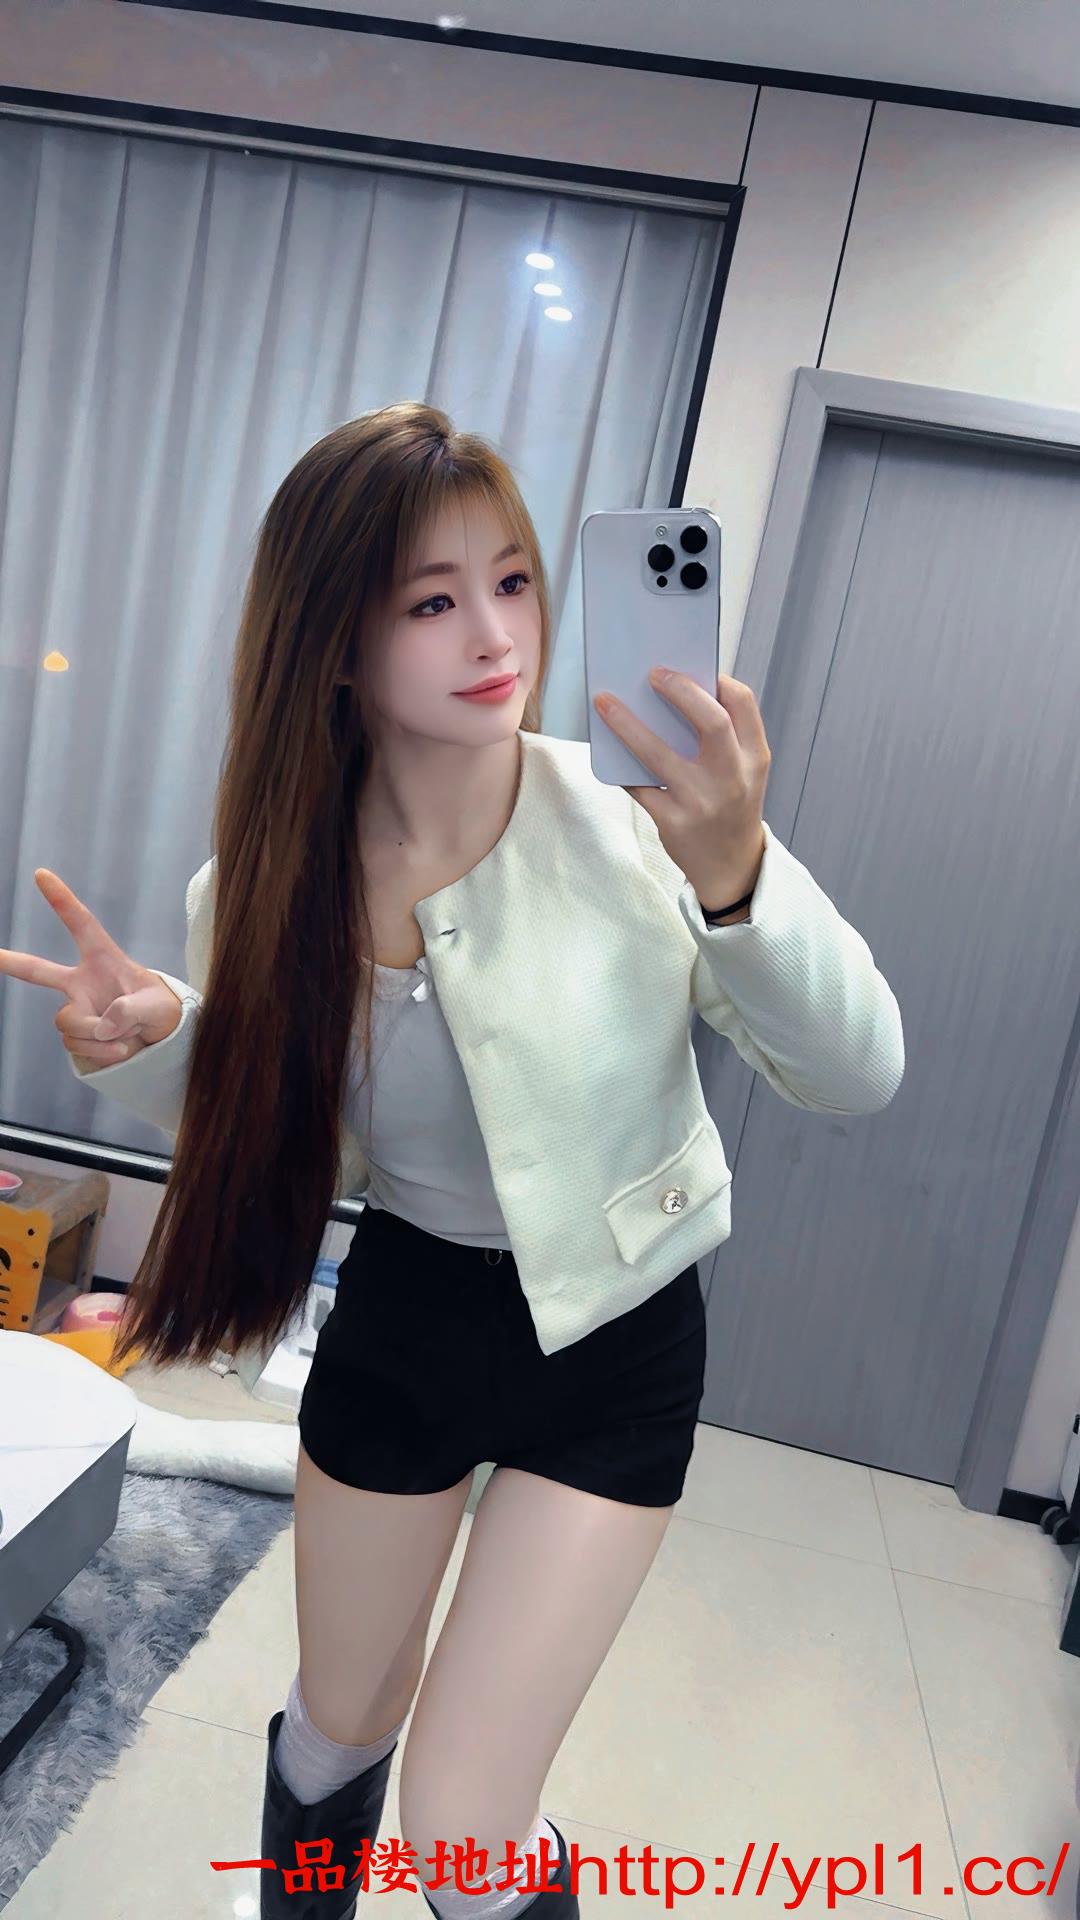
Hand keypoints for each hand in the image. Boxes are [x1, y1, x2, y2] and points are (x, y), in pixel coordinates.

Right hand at [0, 869, 183, 1071]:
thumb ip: (130, 1011)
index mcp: (104, 960)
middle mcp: (82, 983)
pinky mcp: (76, 1034)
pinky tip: (121, 1049)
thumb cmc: (162, 1011)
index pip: (82, 925)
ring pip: (68, 1023)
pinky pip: (76, 1045)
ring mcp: (77, 1009)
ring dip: (100, 1037)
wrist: (161, 1041)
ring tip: (129, 1037)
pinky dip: (101, 1052)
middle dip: (11, 962)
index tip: (42, 874)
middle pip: (39, 971)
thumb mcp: (156, 1007)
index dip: (61, 899)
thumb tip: (101, 1025)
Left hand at [592, 668, 770, 902]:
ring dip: (627, 724)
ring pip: (659, 754)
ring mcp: (703, 802)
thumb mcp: (745, 772)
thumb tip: (676, 692)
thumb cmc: (732, 805)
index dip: (717, 679)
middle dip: (680, 690)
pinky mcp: (674, 823)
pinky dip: (622, 767)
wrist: (731, 866)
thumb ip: (725, 736)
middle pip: (711, 722)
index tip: (691, 666)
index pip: (743, 704)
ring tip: (604, 702)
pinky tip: (608, 749)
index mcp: (755, 758)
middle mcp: (733, 778)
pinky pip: (639, 786)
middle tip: (652, 672)